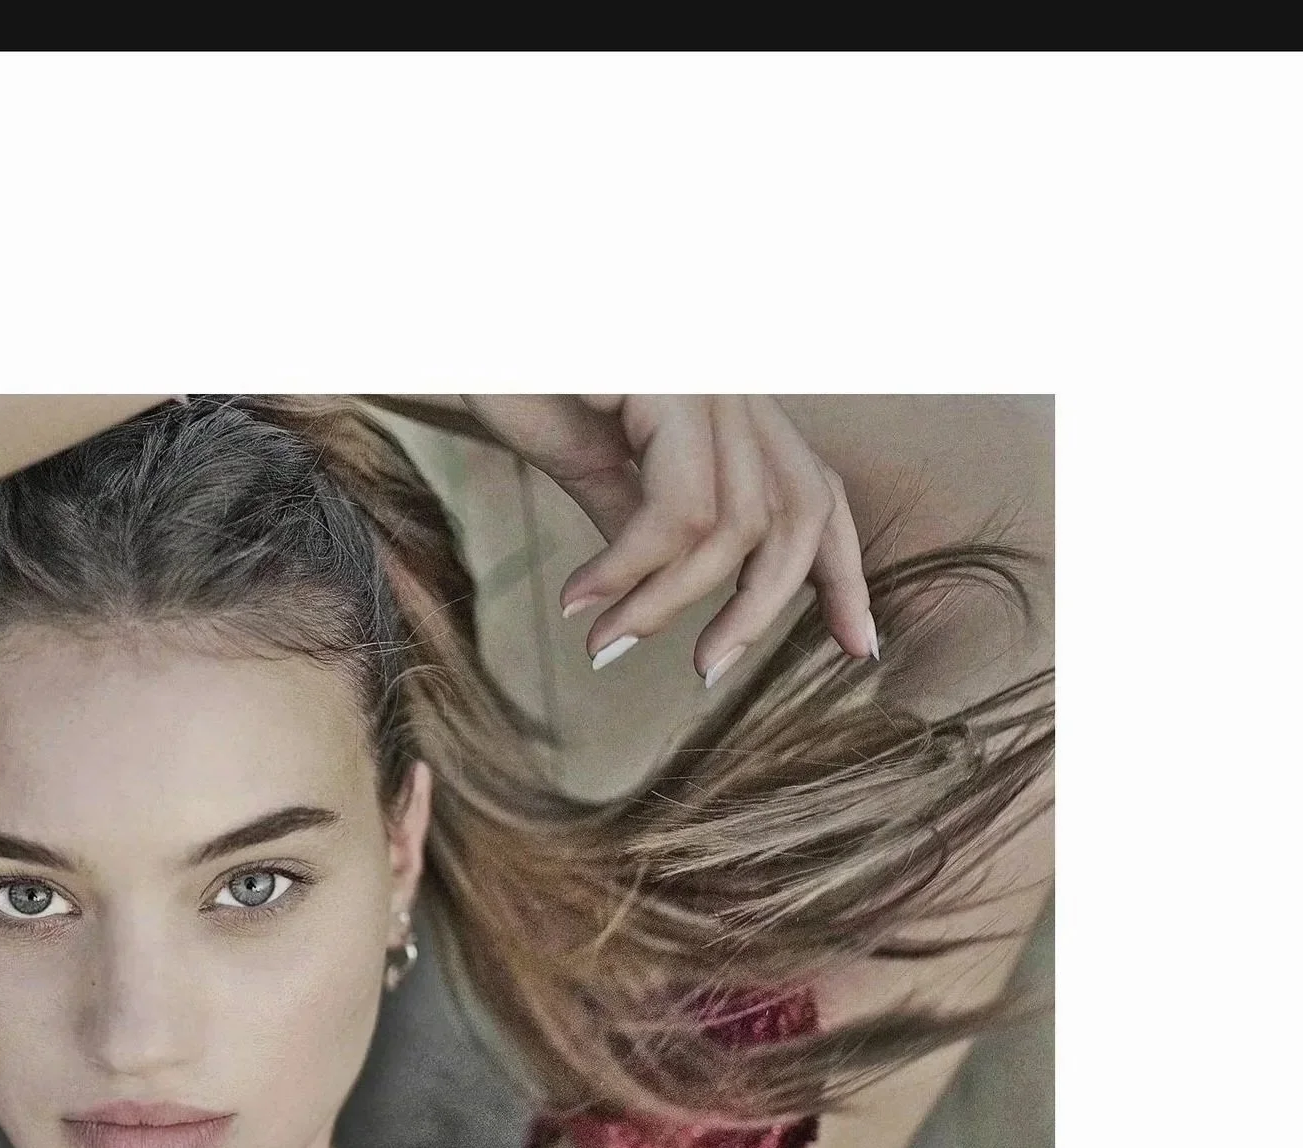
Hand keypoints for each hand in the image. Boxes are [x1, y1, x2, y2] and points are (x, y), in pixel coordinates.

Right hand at [459, 395, 875, 685]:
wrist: (446, 320)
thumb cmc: (506, 372)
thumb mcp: (586, 460)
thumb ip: (640, 520)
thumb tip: (665, 591)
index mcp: (724, 401)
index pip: (814, 490)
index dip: (842, 572)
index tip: (857, 647)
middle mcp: (731, 382)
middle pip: (799, 512)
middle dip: (763, 609)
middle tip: (707, 673)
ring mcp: (707, 376)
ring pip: (737, 525)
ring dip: (667, 603)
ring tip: (604, 640)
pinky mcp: (671, 381)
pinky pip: (680, 508)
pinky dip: (632, 570)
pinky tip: (581, 597)